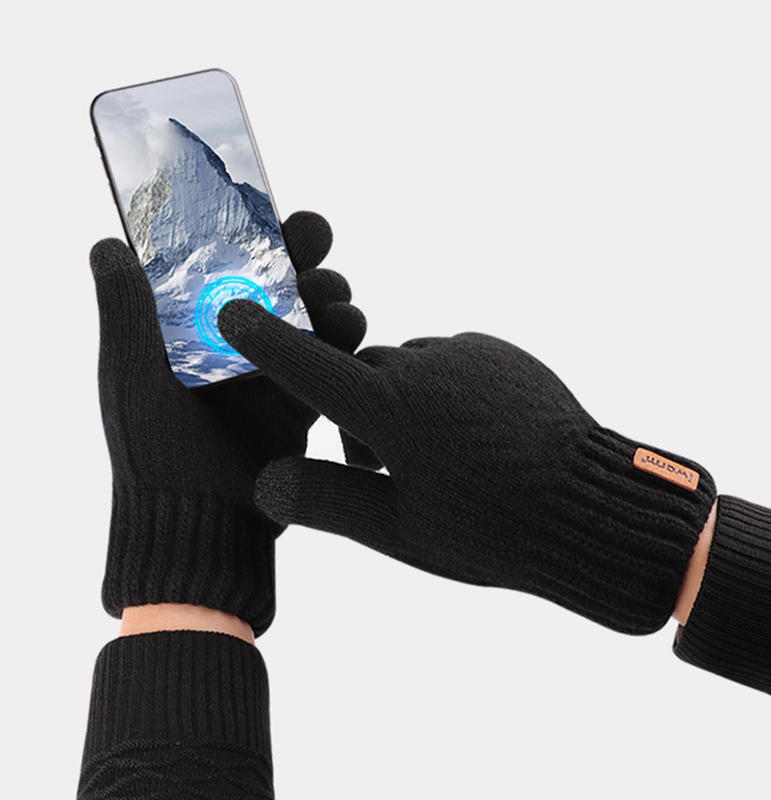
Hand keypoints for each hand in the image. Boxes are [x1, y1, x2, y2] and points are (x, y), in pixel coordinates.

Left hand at [90, 212, 364, 635]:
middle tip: (316, 247)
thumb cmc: (157, 450)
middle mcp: (231, 343)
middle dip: (302, 258)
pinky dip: (344, 341)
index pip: (223, 264)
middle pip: (277, 283)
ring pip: (309, 316)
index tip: (274, 214)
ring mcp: (268, 372)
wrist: (202, 523)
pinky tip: (353, 331)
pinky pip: (329, 359)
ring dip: (328, 297)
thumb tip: (108, 244)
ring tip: (335, 298)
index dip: (251, 233)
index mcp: (189, 327)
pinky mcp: (300, 400)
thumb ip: (126, 309)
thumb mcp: (132, 375)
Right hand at [219, 309, 715, 634]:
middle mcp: (424, 367)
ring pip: (407, 368)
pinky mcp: (498, 352)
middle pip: (360, 374)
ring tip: (438, 458)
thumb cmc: (491, 530)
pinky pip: (450, 363)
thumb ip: (327, 499)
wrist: (589, 508)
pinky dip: (443, 392)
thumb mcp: (399, 530)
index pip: (307, 364)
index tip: (232, 311)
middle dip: (358, 411)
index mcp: (391, 410)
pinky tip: (472, 436)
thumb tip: (265, 481)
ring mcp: (466, 354)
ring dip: (404, 402)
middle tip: (383, 467)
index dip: (264, 339)